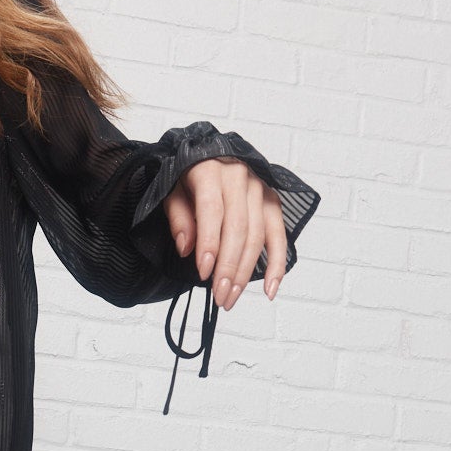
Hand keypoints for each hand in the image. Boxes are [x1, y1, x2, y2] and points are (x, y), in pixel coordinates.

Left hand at [163, 156, 287, 307]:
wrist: (209, 154)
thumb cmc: (188, 176)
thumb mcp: (172, 190)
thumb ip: (178, 217)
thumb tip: (187, 248)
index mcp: (211, 171)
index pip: (213, 212)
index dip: (210, 244)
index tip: (204, 272)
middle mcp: (240, 178)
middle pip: (239, 229)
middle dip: (229, 267)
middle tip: (219, 296)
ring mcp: (259, 189)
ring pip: (258, 236)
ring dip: (246, 272)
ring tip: (231, 297)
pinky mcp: (272, 201)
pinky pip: (279, 235)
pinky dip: (278, 264)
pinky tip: (270, 289)